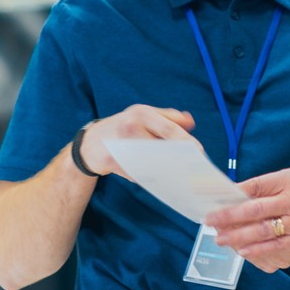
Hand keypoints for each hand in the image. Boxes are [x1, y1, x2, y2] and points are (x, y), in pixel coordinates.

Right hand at [76, 105, 197, 178]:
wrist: (91, 143)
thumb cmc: (122, 127)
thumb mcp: (143, 115)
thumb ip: (168, 117)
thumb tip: (191, 121)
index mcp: (141, 113)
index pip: (169, 128)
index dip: (186, 141)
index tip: (199, 152)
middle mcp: (131, 126)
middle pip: (162, 146)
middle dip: (178, 157)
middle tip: (189, 166)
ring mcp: (121, 145)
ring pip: (151, 162)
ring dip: (164, 169)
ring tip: (174, 173)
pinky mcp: (114, 161)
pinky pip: (138, 173)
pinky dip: (147, 176)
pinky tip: (152, 176)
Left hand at [202, 167, 289, 265]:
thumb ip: (277, 185)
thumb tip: (248, 194)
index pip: (255, 186)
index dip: (232, 194)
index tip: (215, 200)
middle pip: (253, 209)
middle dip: (228, 217)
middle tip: (209, 221)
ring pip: (262, 230)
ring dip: (238, 236)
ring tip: (221, 239)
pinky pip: (278, 247)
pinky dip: (259, 250)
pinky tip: (244, 252)